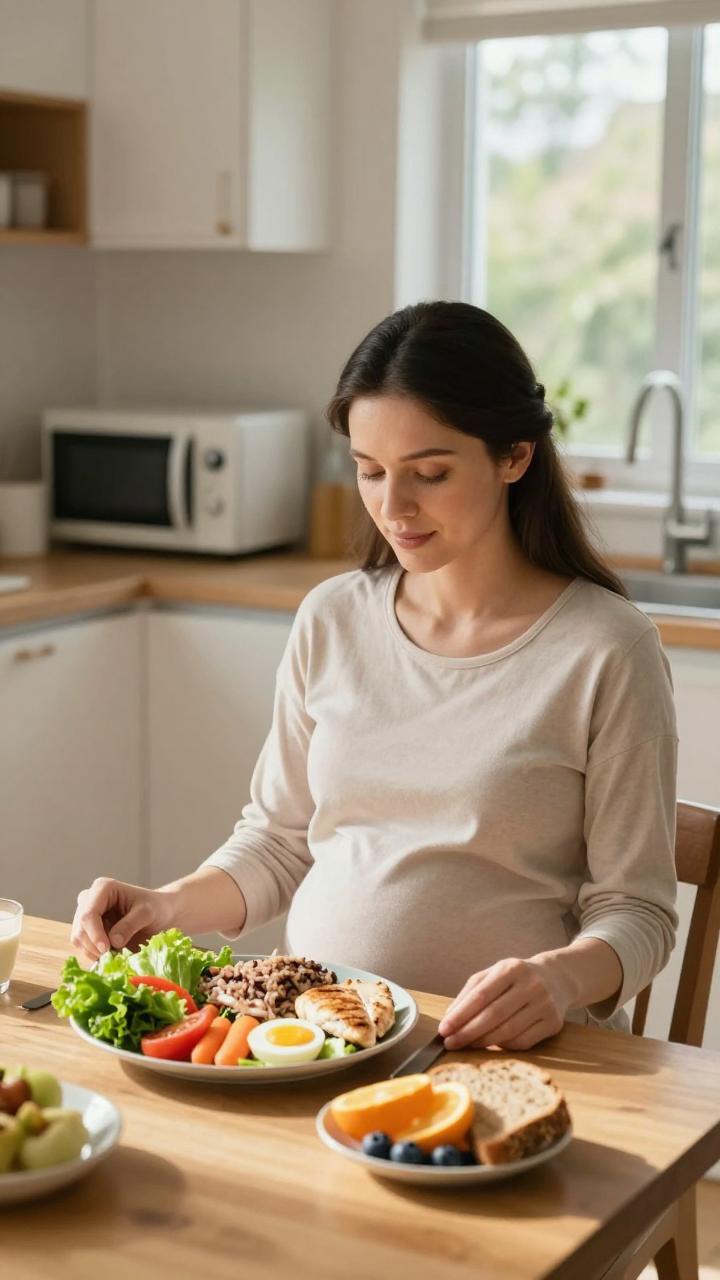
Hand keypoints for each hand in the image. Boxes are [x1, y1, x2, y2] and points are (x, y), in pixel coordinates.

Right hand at [71, 877, 175, 963]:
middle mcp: (90, 899)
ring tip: (117, 954)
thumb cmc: (157, 908)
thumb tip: (112, 941)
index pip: (88, 914)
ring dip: (94, 952)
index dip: (94, 934)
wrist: (161, 914)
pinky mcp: (88, 930)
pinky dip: (96, 955)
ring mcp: (87, 915)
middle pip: (80, 928)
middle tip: (113, 956)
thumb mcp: (148, 914)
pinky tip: (113, 954)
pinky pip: (84, 947)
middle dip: (94, 946)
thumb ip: (130, 925)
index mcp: (103, 888)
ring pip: (78, 939)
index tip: (106, 950)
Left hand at [438, 956, 574, 1051]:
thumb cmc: (516, 978)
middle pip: (494, 1015)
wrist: (556, 978)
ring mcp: (545, 1005)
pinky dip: (503, 1046)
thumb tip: (449, 1018)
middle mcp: (531, 985)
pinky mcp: (553, 1023)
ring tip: (466, 1045)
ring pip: (508, 1031)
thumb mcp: (493, 975)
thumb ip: (470, 993)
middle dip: (468, 1032)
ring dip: (483, 1042)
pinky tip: (492, 1044)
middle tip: (450, 1043)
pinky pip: (523, 1042)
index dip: (460, 1014)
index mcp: (511, 968)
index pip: (481, 995)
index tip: (443, 1029)